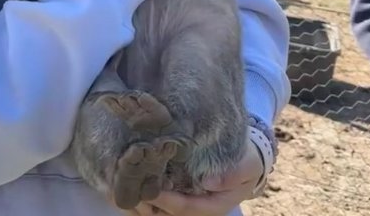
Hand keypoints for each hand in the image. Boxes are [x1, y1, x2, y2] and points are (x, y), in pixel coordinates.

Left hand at [121, 137, 263, 215]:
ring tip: (123, 187)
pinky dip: (145, 193)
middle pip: (168, 213)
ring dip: (142, 201)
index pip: (185, 207)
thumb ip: (231, 175)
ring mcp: (187, 199)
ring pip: (161, 210)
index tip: (151, 189)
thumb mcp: (246, 166)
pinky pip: (160, 199)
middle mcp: (197, 206)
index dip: (167, 201)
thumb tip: (209, 182)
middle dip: (148, 203)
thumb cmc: (246, 162)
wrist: (246, 159)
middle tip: (129, 189)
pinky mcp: (180, 191)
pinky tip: (130, 181)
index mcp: (213, 205)